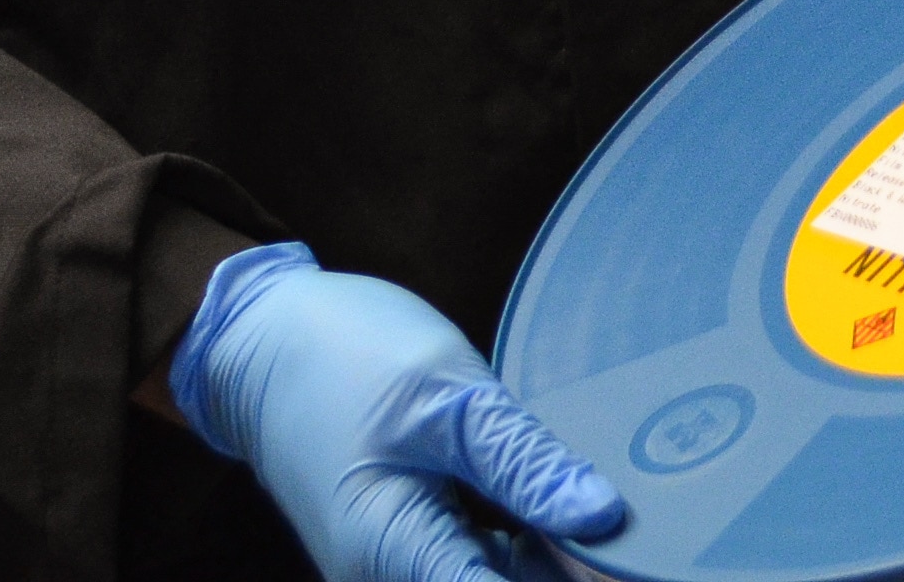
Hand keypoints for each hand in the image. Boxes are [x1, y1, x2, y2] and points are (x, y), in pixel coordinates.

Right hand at [169, 242, 630, 581]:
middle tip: (645, 538)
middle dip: (572, 568)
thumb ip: (525, 464)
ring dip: (553, 557)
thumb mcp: (447, 397)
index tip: (641, 563)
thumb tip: (605, 519)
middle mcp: (390, 577)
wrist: (259, 344)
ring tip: (621, 526)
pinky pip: (476, 560)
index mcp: (395, 554)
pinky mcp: (407, 545)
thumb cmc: (344, 357)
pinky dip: (526, 542)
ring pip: (495, 577)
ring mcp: (397, 565)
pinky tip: (567, 505)